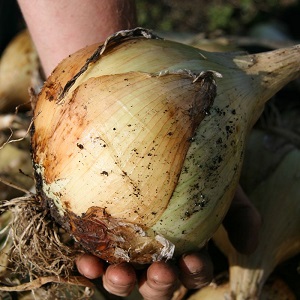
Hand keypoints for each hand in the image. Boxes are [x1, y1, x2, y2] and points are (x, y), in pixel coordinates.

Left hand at [76, 185, 260, 298]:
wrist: (172, 145)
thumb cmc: (200, 167)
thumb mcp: (225, 186)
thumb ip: (241, 214)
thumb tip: (247, 246)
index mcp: (186, 246)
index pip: (194, 270)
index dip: (194, 272)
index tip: (193, 260)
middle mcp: (156, 251)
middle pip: (157, 282)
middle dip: (159, 284)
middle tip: (159, 273)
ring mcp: (128, 245)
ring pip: (124, 276)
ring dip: (119, 282)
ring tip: (116, 273)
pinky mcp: (104, 233)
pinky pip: (95, 255)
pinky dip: (90, 264)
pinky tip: (85, 260)